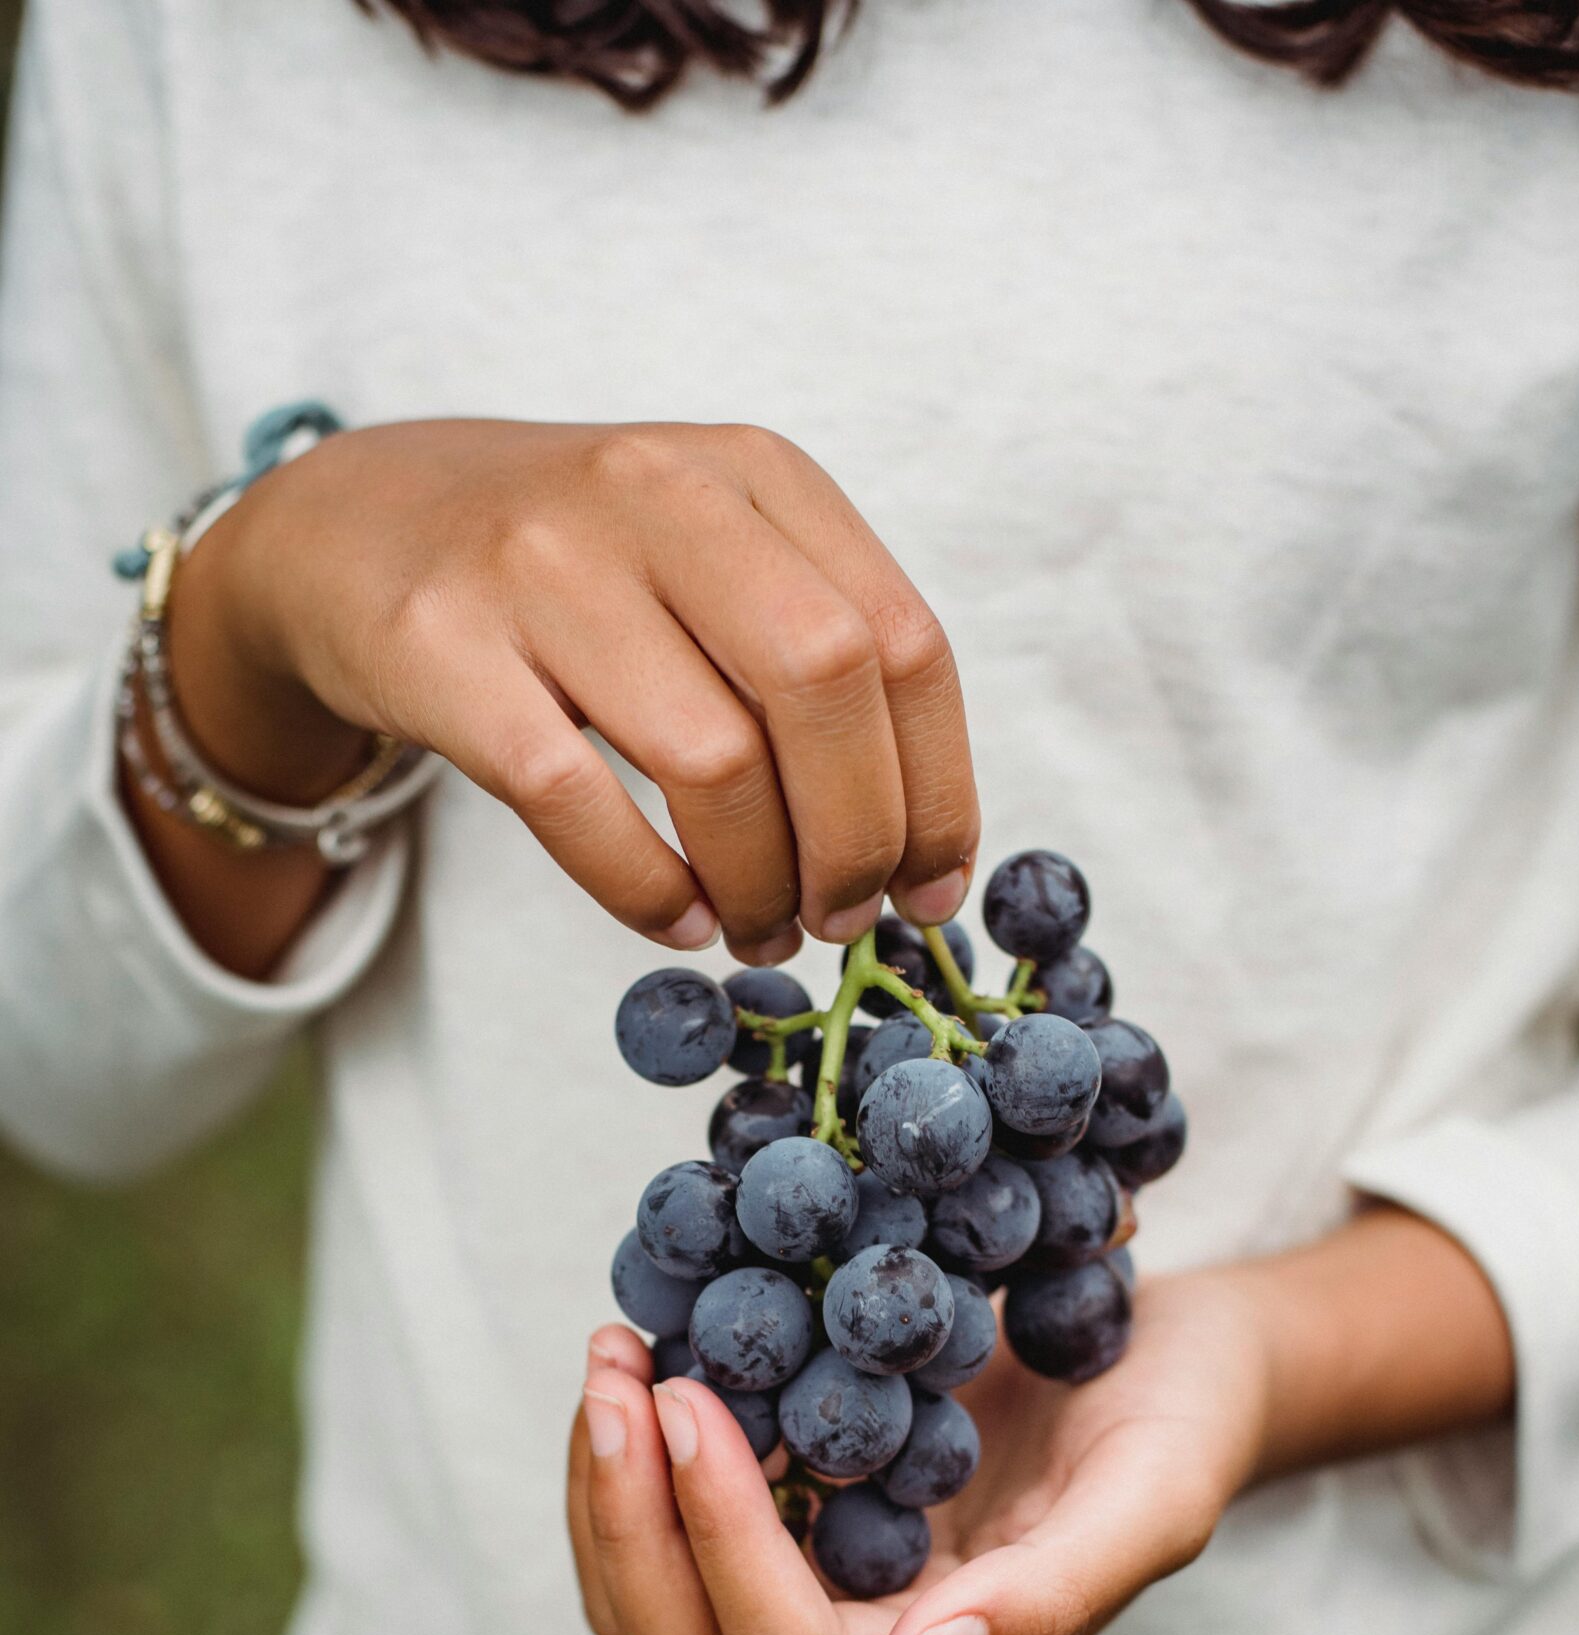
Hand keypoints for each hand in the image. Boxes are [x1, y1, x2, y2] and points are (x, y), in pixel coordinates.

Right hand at [169, 418, 978, 961]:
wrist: (352, 526)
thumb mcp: (708, 558)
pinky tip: (677, 920)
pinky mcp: (442, 644)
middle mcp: (655, 492)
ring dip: (758, 882)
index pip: (902, 642)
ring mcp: (540, 562)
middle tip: (843, 918)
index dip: (938, 790)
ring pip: (710, 757)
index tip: (933, 889)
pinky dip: (646, 888)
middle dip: (857, 838)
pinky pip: (574, 799)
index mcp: (754, 472)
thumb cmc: (571, 574)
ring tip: (758, 929)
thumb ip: (816, 661)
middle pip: (824, 685)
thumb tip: (919, 854)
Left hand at [567, 1267, 1268, 1634]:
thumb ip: (1055, 1594)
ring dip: (609, 1492)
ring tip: (616, 1355)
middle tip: (618, 1378)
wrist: (1185, 1359)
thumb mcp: (1155, 1495)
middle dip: (631, 1526)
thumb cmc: (1187, 1419)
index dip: (721, 1539)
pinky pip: (666, 1534)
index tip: (689, 1395)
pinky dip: (634, 1460)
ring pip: (655, 1612)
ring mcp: (818, 1596)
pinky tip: (650, 1353)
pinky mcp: (791, 1528)